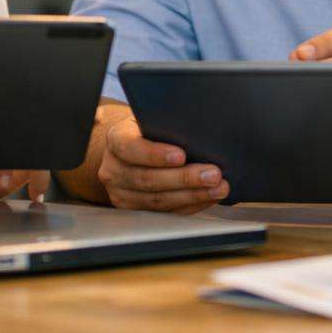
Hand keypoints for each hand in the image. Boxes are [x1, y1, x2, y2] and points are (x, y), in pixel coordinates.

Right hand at [97, 107, 228, 213]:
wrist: (135, 149)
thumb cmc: (151, 131)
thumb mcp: (153, 120)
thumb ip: (169, 124)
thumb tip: (200, 131)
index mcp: (116, 140)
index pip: (130, 147)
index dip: (156, 154)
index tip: (182, 155)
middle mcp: (113, 169)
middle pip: (147, 179)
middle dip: (184, 178)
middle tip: (213, 174)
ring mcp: (121, 193)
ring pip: (157, 200)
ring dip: (192, 195)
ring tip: (218, 188)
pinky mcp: (134, 210)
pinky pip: (164, 213)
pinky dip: (190, 206)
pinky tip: (208, 198)